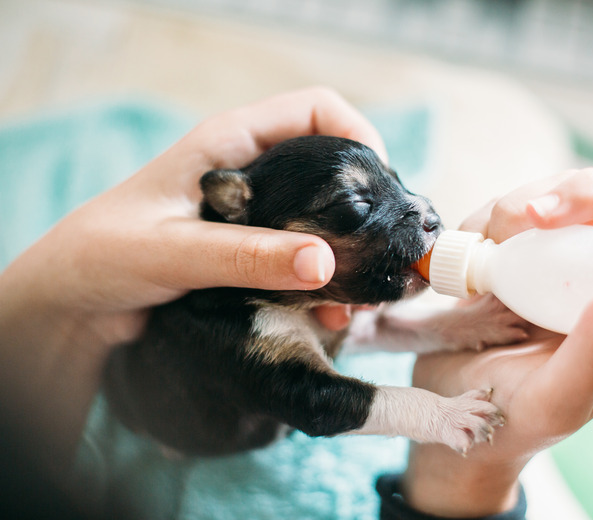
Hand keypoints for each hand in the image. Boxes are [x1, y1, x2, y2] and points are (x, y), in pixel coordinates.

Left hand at [0, 87, 384, 468]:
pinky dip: (327, 284)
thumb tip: (323, 262)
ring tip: (361, 298)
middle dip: (366, 207)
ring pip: (326, 219)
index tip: (380, 189)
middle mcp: (253, 172)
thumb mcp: (173, 251)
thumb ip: (246, 255)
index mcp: (232, 143)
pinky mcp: (254, 253)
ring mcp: (256, 215)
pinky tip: (332, 314)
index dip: (359, 135)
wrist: (75, 301)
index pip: (317, 111)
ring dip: (350, 254)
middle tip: (381, 254)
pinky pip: (306, 259)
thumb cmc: (104, 255)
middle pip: (334, 167)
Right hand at [402, 168, 592, 516]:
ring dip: (526, 203)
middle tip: (532, 217)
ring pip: (575, 192)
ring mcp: (576, 260)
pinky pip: (526, 204)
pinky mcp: (534, 249)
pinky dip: (496, 214)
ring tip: (489, 242)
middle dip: (582, 195)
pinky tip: (475, 243)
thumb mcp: (558, 397)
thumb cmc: (515, 418)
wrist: (454, 405)